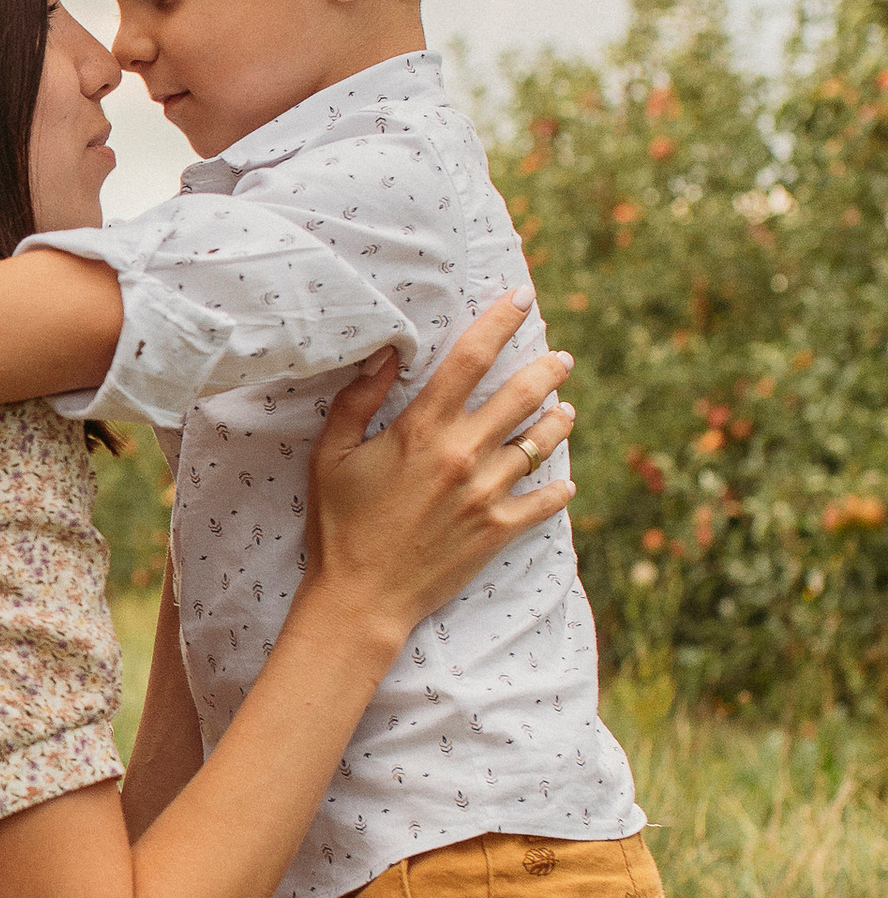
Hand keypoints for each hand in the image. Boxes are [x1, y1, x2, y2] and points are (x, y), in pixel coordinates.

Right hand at [306, 296, 574, 643]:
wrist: (361, 599)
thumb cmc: (339, 525)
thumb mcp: (331, 455)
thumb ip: (357, 401)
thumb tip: (386, 354)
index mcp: (422, 429)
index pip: (471, 358)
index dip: (501, 321)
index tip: (523, 298)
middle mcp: (463, 454)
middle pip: (522, 394)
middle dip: (549, 369)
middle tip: (562, 359)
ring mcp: (486, 493)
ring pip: (541, 444)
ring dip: (558, 422)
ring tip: (565, 411)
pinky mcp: (499, 531)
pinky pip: (545, 501)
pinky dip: (559, 490)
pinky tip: (564, 482)